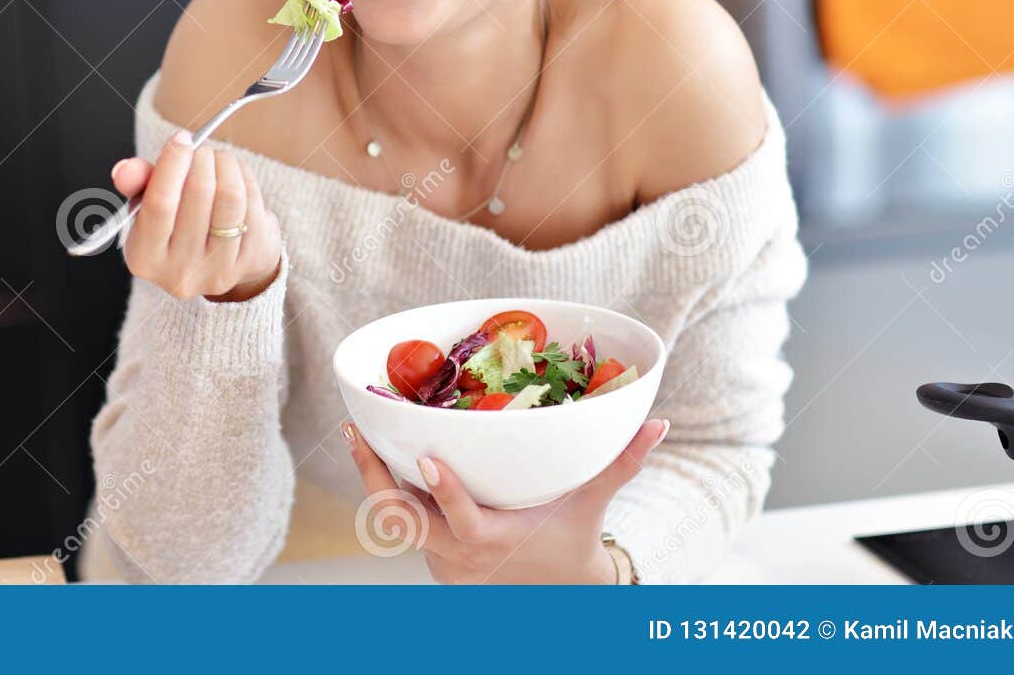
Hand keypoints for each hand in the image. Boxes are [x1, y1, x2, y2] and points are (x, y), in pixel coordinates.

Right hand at [111, 129, 282, 302]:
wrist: (218, 263)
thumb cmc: (178, 226)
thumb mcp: (148, 206)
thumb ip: (136, 183)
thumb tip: (125, 168)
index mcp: (145, 258)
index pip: (159, 203)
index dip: (172, 163)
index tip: (181, 138)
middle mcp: (180, 271)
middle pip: (199, 194)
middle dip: (203, 158)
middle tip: (202, 150)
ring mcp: (219, 270)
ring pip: (231, 198)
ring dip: (227, 165)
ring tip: (220, 160)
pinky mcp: (251, 262)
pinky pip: (254, 206)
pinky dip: (246, 182)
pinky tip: (238, 180)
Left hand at [343, 416, 670, 582]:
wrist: (556, 591)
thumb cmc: (571, 539)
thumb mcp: (590, 504)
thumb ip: (619, 465)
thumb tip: (657, 423)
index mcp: (494, 541)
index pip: (462, 521)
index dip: (444, 492)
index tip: (426, 458)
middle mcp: (459, 554)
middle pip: (402, 522)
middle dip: (375, 478)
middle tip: (357, 432)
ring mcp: (438, 558)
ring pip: (392, 523)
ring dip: (372, 480)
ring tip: (356, 434)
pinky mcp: (430, 554)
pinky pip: (399, 524)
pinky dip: (386, 492)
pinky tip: (373, 453)